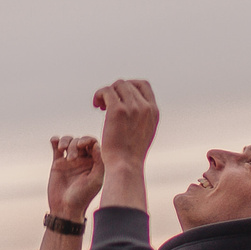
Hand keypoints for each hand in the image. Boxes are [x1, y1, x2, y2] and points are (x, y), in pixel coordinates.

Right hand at [47, 134, 102, 220]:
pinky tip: (54, 141)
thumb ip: (99, 162)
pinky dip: (55, 141)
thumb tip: (96, 145)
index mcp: (94, 163)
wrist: (65, 208)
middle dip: (75, 144)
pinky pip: (56, 148)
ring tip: (62, 150)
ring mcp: (70, 161)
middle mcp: (83, 160)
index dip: (87, 140)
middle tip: (72, 158)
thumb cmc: (83, 197)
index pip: (93, 144)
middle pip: (80, 141)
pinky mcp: (58, 163)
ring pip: (68, 141)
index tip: (81, 145)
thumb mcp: (95, 180)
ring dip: (65, 141)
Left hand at [91, 80, 157, 213]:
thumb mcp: (144, 132)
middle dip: (115, 91)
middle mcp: (145, 107)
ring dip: (106, 93)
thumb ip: (142, 117)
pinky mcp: (117, 110)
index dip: (129, 86)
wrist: (125, 165)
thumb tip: (133, 105)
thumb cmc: (130, 154)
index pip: (143, 85)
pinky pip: (106, 91)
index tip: (120, 97)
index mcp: (154, 111)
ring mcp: (132, 107)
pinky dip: (99, 95)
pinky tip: (96, 105)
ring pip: (116, 86)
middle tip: (106, 105)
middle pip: (127, 84)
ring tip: (101, 106)